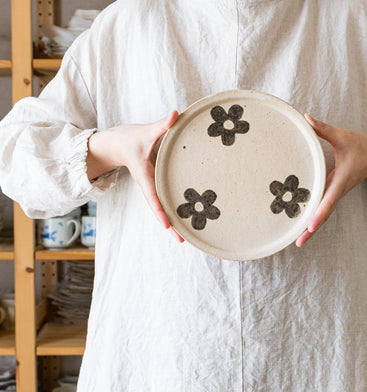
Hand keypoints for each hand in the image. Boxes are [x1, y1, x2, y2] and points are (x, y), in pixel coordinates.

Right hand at [87, 111, 183, 241]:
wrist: (117, 144)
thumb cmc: (130, 139)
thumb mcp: (145, 131)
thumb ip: (162, 124)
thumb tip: (176, 113)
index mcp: (144, 176)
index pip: (152, 196)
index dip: (159, 211)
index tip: (166, 225)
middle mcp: (149, 185)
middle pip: (159, 209)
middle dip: (169, 226)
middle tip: (183, 241)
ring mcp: (153, 187)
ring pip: (162, 208)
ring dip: (173, 222)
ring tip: (187, 238)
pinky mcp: (157, 185)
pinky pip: (165, 201)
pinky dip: (174, 211)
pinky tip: (187, 220)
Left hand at [296, 114, 366, 246]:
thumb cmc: (361, 146)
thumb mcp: (343, 136)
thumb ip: (323, 129)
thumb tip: (305, 118)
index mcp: (341, 179)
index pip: (330, 198)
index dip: (320, 212)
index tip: (311, 225)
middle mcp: (338, 190)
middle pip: (324, 213)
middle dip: (312, 229)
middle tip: (297, 243)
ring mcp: (336, 194)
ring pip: (323, 214)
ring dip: (311, 228)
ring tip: (296, 242)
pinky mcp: (333, 194)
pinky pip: (323, 209)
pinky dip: (313, 219)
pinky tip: (300, 227)